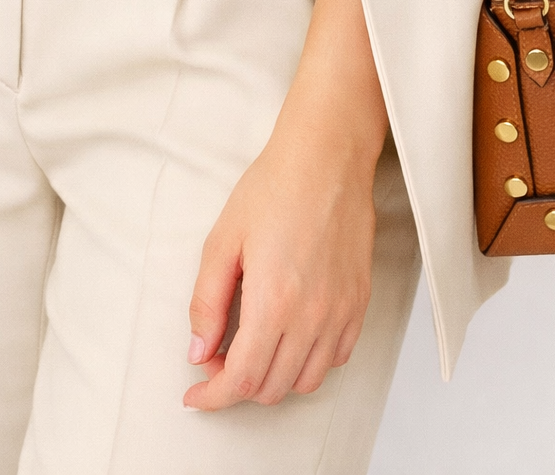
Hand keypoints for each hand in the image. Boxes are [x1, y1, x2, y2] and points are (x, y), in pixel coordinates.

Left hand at [183, 0, 388, 409]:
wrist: (326, 157)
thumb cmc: (274, 188)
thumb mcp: (222, 240)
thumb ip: (207, 302)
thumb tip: (199, 351)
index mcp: (274, 300)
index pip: (241, 379)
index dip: (213, 397)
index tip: (195, 395)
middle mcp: (313, 314)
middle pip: (272, 388)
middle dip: (237, 387)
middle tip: (216, 364)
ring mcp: (341, 310)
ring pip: (306, 381)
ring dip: (274, 379)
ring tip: (252, 352)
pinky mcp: (359, 300)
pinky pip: (336, 358)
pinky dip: (309, 363)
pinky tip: (290, 339)